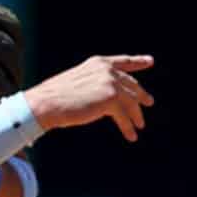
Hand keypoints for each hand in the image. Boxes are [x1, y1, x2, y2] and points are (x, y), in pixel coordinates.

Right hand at [24, 56, 155, 141]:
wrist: (46, 103)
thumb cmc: (56, 96)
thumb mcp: (80, 81)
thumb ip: (96, 84)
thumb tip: (109, 97)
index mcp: (98, 63)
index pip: (123, 61)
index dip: (139, 61)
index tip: (150, 61)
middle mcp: (107, 70)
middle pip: (131, 84)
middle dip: (141, 95)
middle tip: (149, 102)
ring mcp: (110, 83)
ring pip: (131, 102)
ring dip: (136, 116)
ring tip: (140, 126)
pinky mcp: (110, 99)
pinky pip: (124, 116)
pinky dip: (128, 127)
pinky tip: (131, 136)